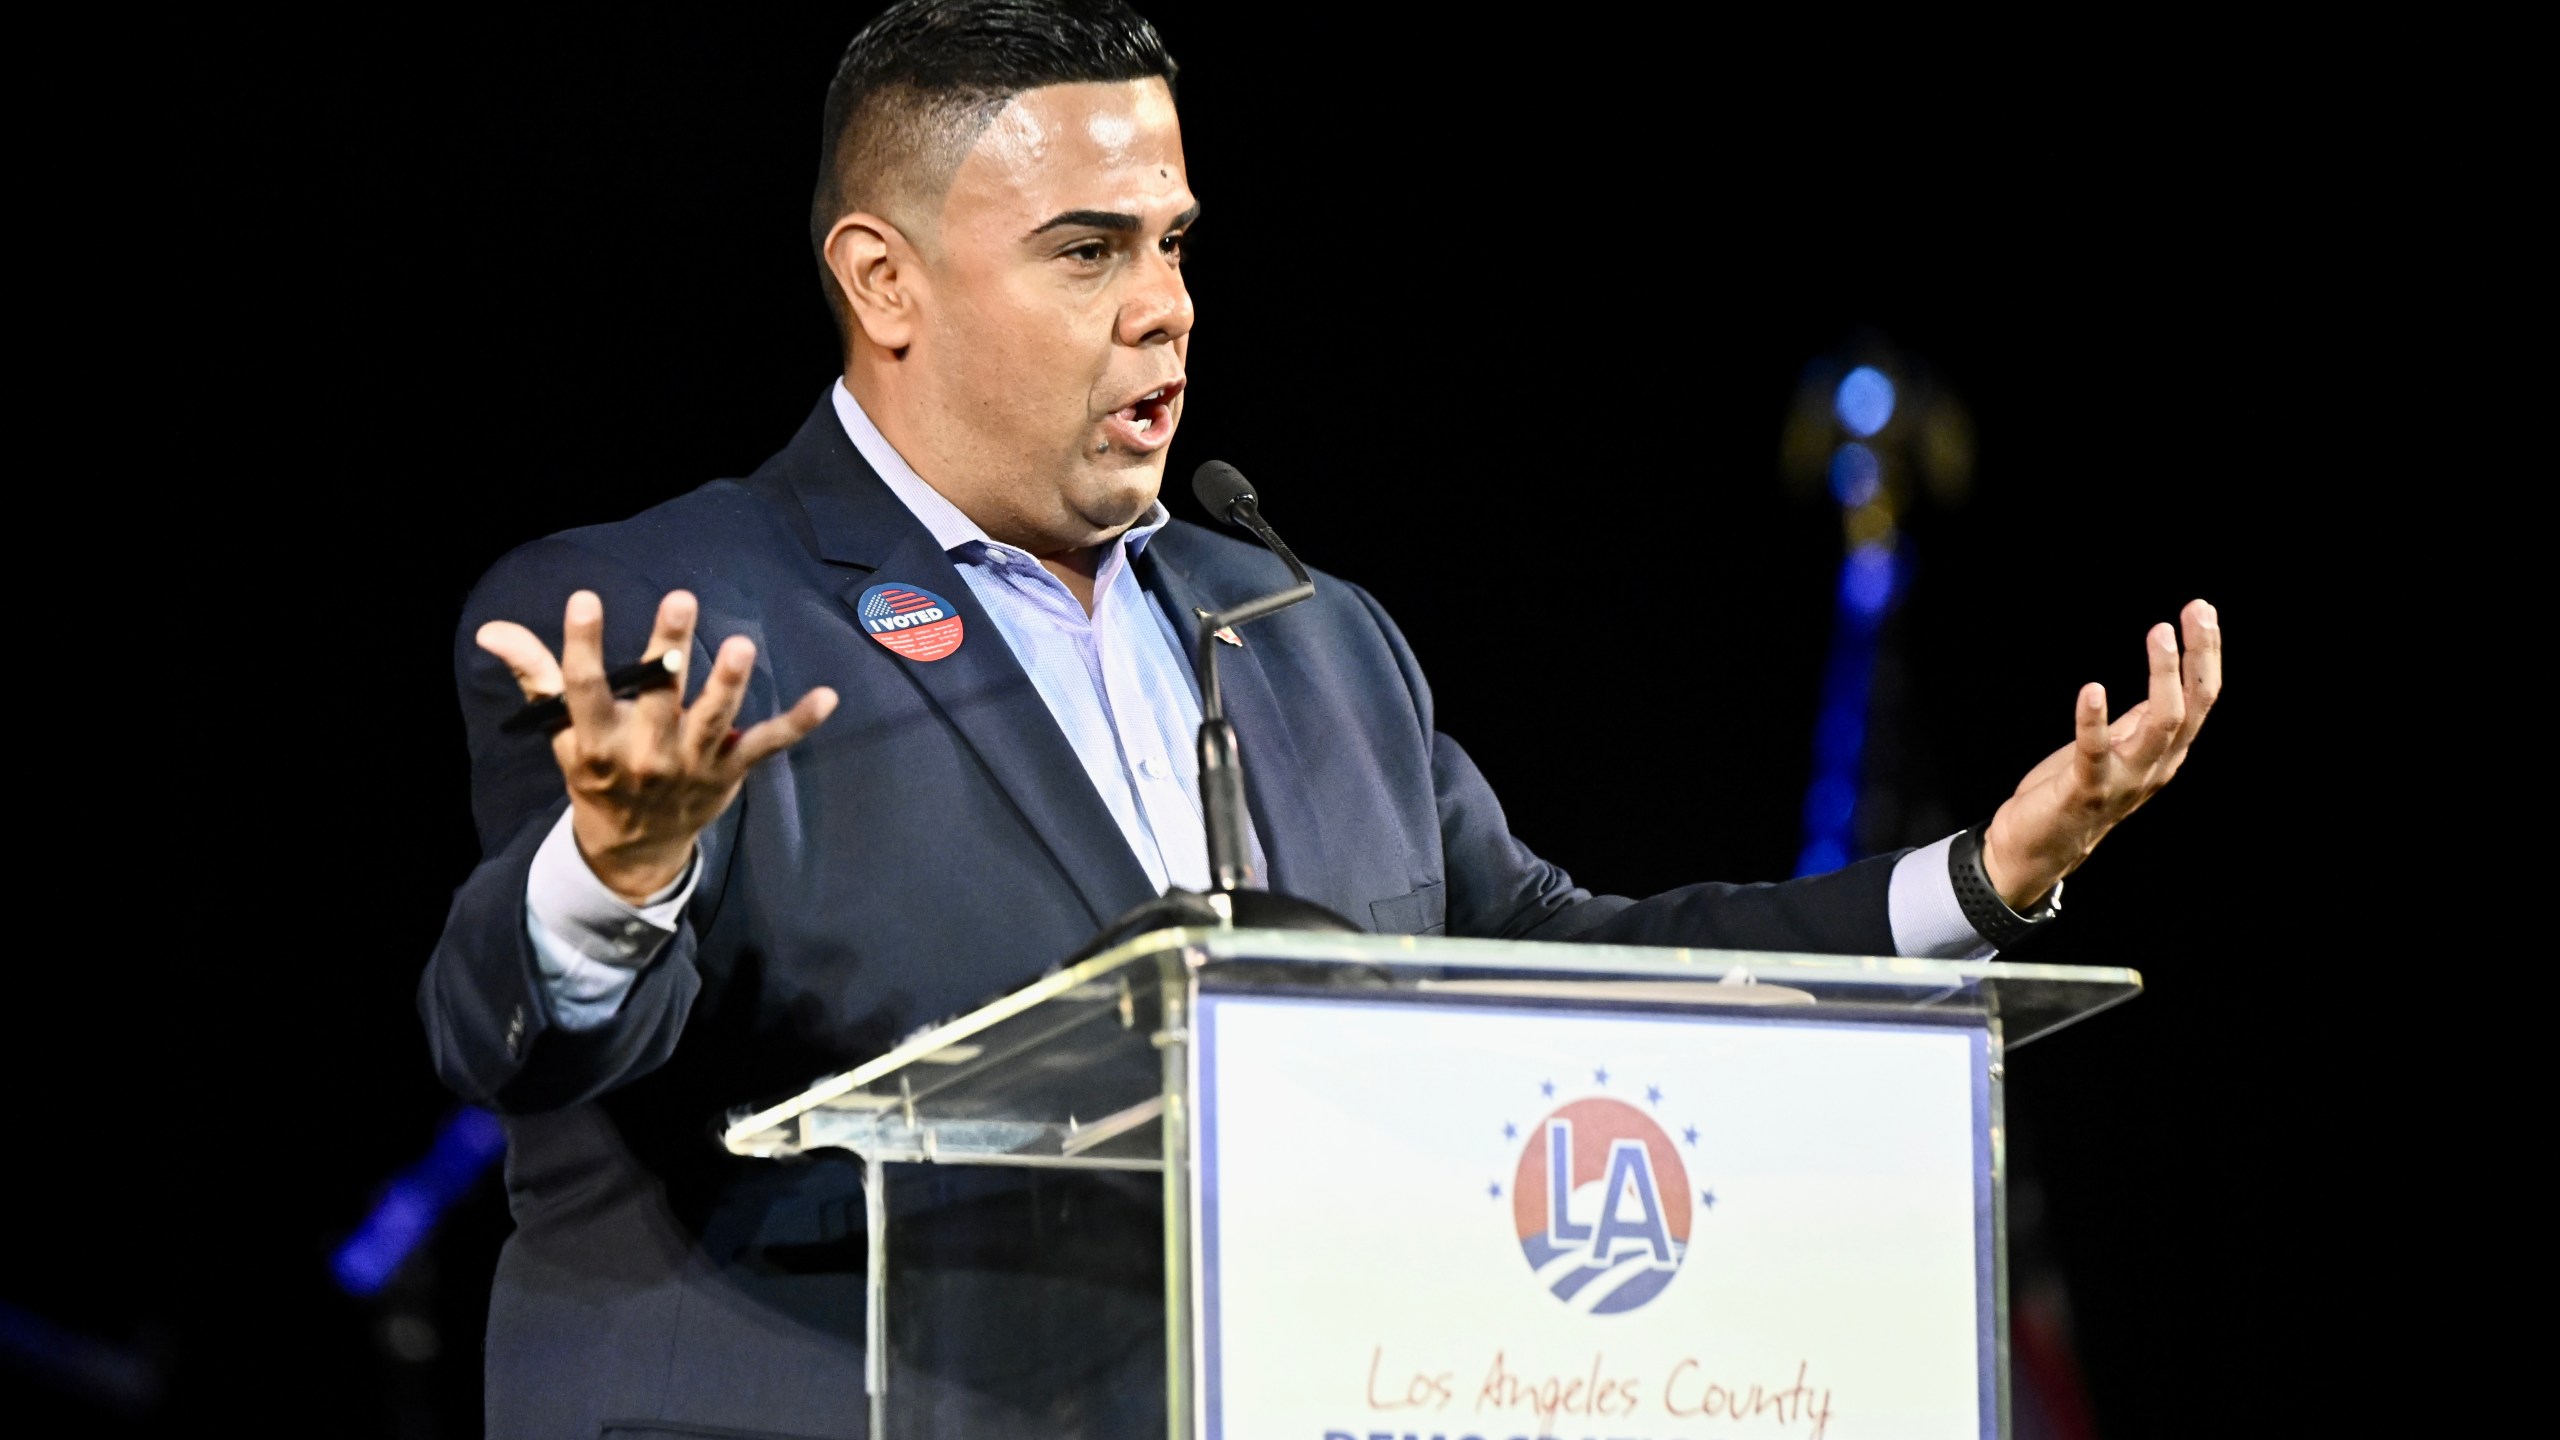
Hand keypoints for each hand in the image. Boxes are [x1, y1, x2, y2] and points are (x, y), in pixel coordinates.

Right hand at [477, 589, 838, 900]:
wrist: (634, 848)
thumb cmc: (597, 772)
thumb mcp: (562, 731)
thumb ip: (537, 676)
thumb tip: (493, 630)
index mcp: (597, 739)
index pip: (585, 688)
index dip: (582, 644)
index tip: (585, 599)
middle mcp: (646, 752)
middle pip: (659, 696)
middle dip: (669, 649)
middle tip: (680, 600)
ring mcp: (693, 763)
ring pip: (715, 718)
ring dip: (731, 683)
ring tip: (743, 646)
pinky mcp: (730, 771)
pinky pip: (768, 744)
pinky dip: (800, 723)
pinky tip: (828, 696)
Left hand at [1980, 599, 2221, 908]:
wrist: (2039, 849)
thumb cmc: (2077, 793)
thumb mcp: (2119, 751)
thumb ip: (2142, 723)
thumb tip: (2166, 685)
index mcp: (2165, 753)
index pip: (2200, 698)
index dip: (2206, 655)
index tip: (2201, 609)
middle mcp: (2155, 766)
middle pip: (2193, 707)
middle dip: (2199, 657)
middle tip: (2196, 611)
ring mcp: (2124, 780)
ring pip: (2161, 726)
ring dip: (2163, 677)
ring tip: (2160, 634)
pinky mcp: (2085, 790)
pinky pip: (2094, 752)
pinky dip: (2094, 720)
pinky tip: (2092, 690)